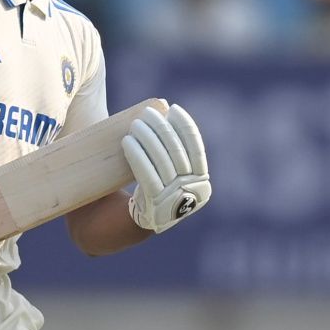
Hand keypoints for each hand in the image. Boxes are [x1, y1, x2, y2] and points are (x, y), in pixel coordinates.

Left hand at [123, 103, 209, 232]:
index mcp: (202, 182)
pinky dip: (137, 155)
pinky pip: (146, 175)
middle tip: (147, 113)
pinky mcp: (154, 205)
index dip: (185, 125)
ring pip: (161, 161)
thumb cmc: (154, 187)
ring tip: (135, 124)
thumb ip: (176, 152)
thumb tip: (166, 111)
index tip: (173, 108)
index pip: (196, 147)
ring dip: (147, 138)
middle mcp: (192, 191)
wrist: (136, 220)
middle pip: (177, 151)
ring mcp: (174, 200)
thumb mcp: (172, 173)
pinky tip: (127, 141)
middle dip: (162, 128)